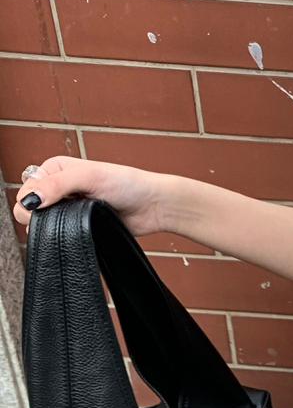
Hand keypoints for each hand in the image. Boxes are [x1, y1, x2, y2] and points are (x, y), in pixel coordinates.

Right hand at [11, 155, 173, 238]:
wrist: (152, 205)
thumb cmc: (126, 183)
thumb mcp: (90, 177)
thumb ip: (57, 185)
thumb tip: (31, 199)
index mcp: (54, 170)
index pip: (25, 190)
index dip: (31, 202)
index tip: (47, 207)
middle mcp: (57, 188)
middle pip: (30, 209)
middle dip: (42, 216)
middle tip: (65, 215)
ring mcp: (67, 209)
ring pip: (44, 225)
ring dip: (55, 228)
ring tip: (77, 221)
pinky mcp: (78, 226)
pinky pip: (62, 237)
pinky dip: (65, 238)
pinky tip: (78, 233)